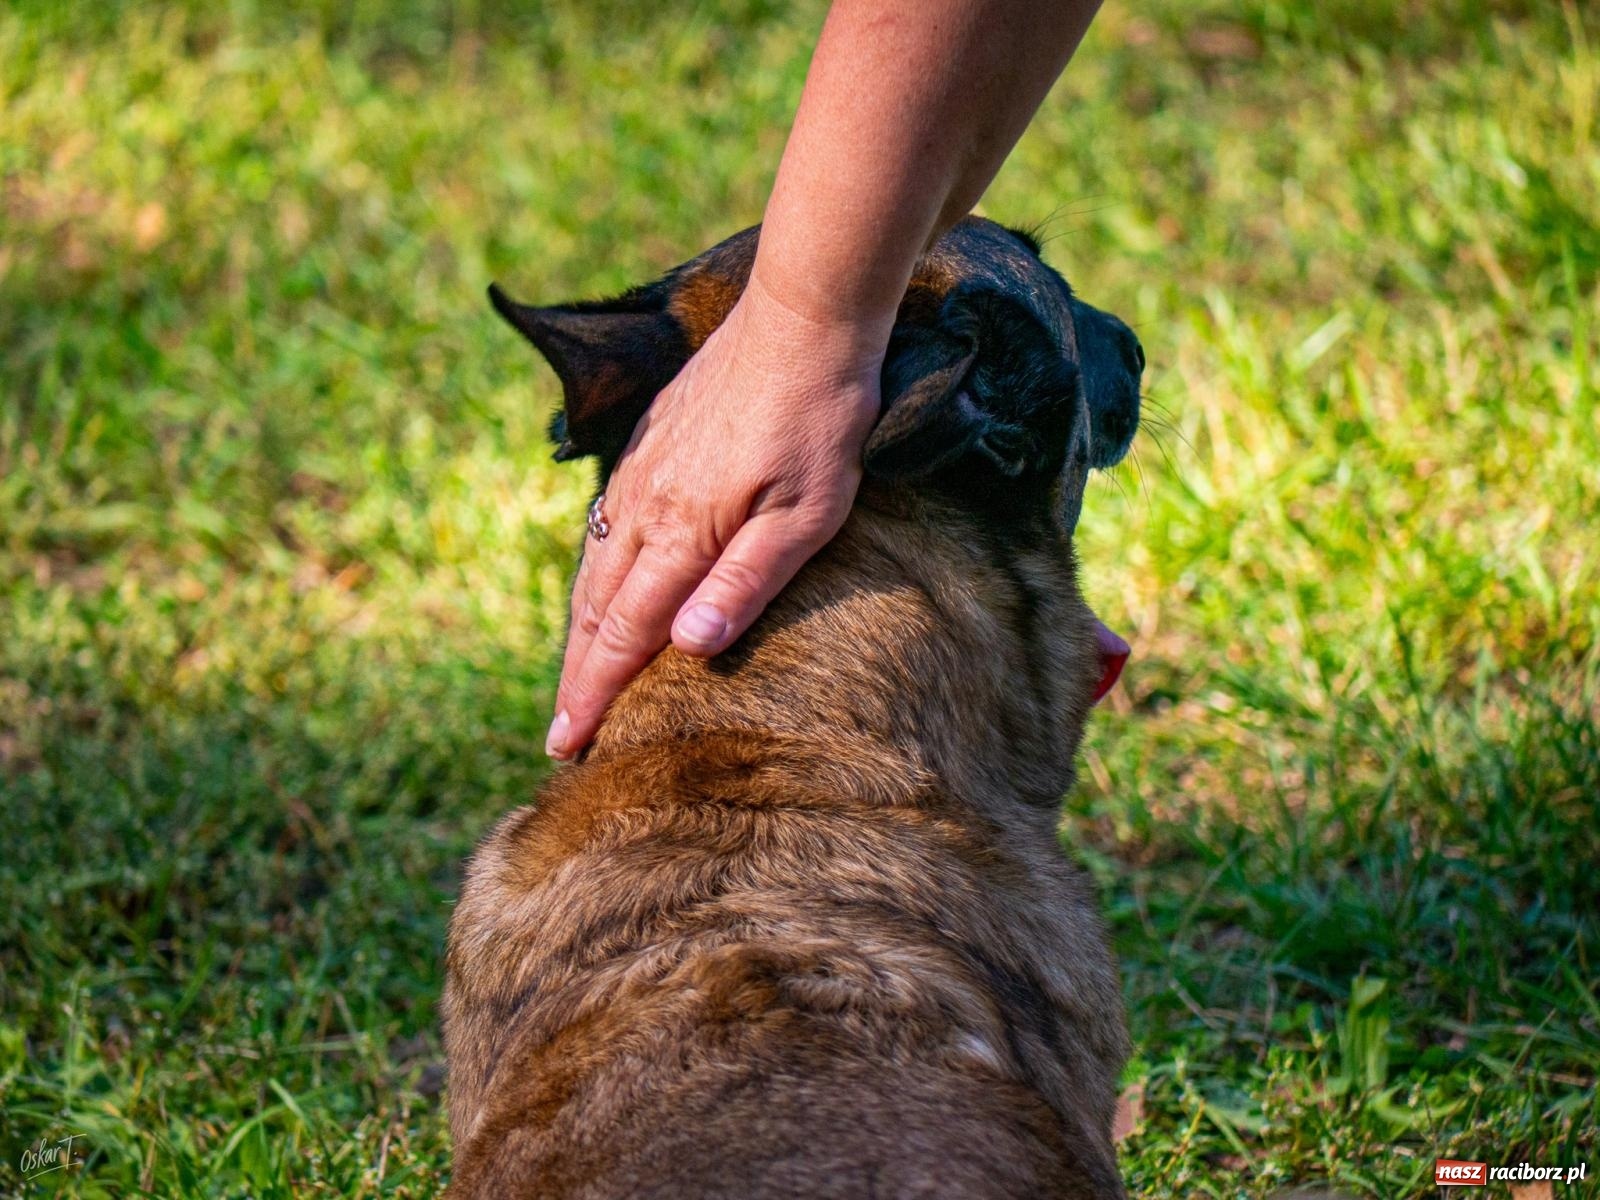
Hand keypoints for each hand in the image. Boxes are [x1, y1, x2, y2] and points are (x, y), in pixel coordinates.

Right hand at [544, 272, 887, 758]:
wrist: (803, 320)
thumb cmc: (819, 423)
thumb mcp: (805, 517)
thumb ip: (745, 584)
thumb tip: (687, 649)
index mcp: (682, 532)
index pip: (626, 633)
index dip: (594, 693)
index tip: (567, 742)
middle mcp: (647, 504)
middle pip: (598, 607)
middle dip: (577, 673)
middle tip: (560, 731)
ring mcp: (643, 468)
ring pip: (595, 563)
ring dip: (581, 626)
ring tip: (575, 671)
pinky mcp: (652, 439)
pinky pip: (607, 519)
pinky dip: (594, 567)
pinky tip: (601, 579)